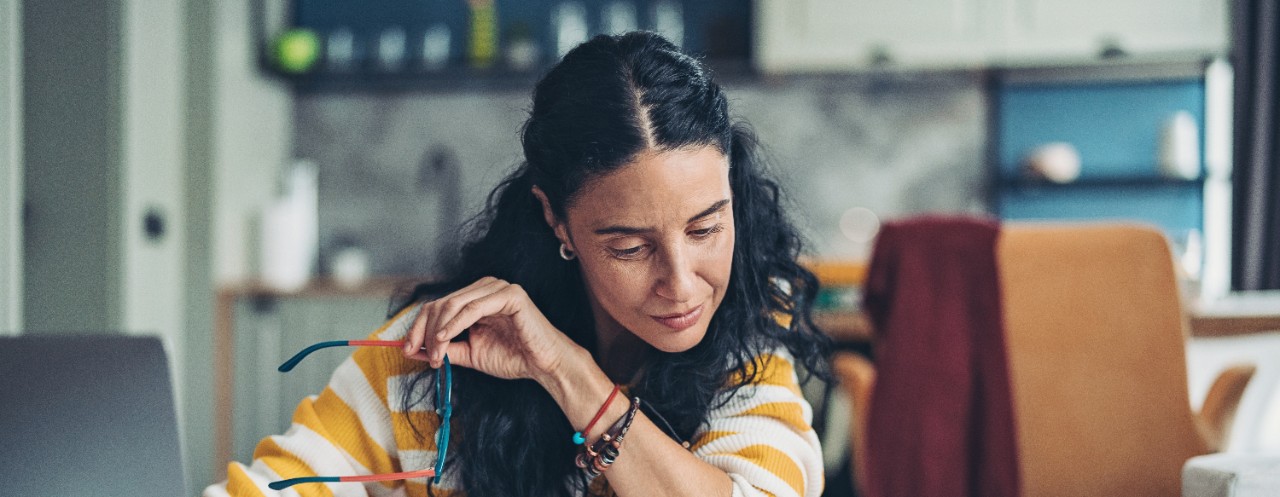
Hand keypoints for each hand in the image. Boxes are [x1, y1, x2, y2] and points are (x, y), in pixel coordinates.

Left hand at [403, 277, 580, 382]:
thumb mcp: (470, 353)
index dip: (418, 327)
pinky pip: (473, 307)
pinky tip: (445, 340)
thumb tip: (413, 349)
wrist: (545, 365)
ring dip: (439, 332)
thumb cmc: (514, 357)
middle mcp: (485, 287)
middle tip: (422, 355)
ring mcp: (499, 288)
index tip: (407, 349)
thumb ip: (445, 348)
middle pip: (441, 303)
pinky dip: (455, 324)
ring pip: (453, 304)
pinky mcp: (510, 295)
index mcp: (476, 297)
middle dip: (426, 331)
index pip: (437, 305)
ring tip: (436, 355)